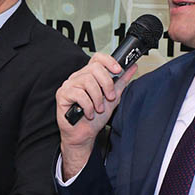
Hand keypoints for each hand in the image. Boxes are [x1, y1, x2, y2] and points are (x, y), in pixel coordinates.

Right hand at [56, 53, 136, 178]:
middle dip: (106, 84)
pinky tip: (89, 113)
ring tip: (98, 109)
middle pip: (94, 68)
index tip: (118, 70)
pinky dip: (88, 106)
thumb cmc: (95, 118)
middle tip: (109, 97)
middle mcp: (78, 77)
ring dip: (97, 97)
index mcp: (89, 75)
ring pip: (87, 80)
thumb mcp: (112, 99)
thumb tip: (132, 67)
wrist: (84, 135)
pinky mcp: (63, 94)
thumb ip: (121, 82)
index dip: (109, 61)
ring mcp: (69, 85)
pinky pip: (78, 94)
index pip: (98, 58)